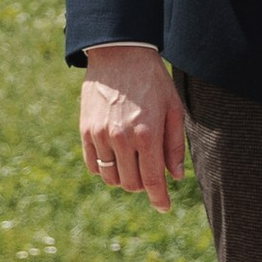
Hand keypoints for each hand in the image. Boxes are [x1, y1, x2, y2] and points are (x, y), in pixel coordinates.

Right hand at [78, 44, 187, 214]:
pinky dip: (104, 169)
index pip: (153, 180)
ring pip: (110, 178)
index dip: (159, 199)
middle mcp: (122, 138)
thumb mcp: (173, 108)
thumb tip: (176, 176)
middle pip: (131, 183)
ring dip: (123, 179)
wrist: (119, 53)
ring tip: (133, 166)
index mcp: (147, 134)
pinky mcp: (85, 130)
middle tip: (150, 175)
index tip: (164, 207)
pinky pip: (93, 165)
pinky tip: (115, 159)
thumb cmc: (152, 79)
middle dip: (143, 186)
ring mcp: (100, 135)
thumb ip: (174, 144)